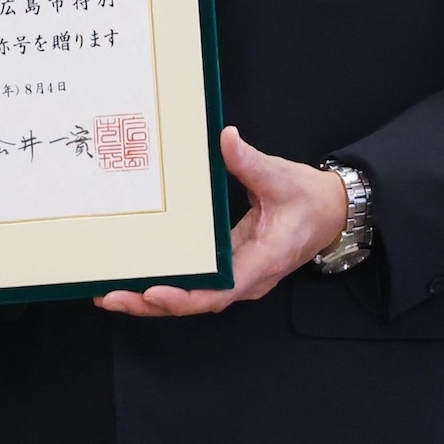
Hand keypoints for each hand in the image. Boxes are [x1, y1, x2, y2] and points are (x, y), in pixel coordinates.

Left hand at [95, 127, 349, 317]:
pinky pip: (196, 282)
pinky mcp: (230, 268)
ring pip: (193, 297)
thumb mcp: (281, 177)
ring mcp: (238, 276)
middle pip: (197, 301)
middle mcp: (248, 278)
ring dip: (152, 300)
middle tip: (112, 297)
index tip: (154, 292)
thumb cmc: (310, 200)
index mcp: (263, 261)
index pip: (221, 291)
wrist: (332, 212)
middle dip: (152, 303)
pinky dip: (165, 285)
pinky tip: (136, 279)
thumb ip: (251, 162)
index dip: (186, 296)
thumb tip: (227, 139)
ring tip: (111, 295)